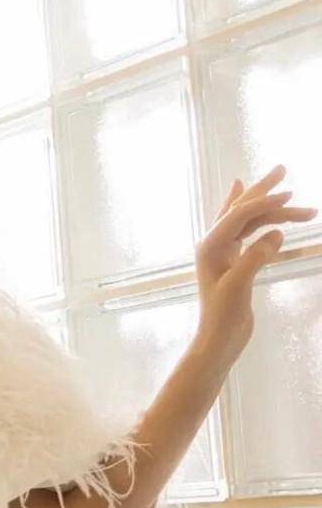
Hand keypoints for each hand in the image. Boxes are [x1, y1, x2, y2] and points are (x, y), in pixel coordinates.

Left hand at [194, 164, 317, 363]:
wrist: (218, 339)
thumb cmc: (223, 316)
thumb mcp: (239, 286)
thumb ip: (255, 257)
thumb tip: (277, 233)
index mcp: (210, 246)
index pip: (239, 216)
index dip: (264, 203)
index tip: (290, 195)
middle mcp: (214, 243)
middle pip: (241, 209)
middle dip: (263, 190)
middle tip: (282, 168)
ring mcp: (224, 251)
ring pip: (250, 221)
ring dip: (273, 210)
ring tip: (297, 197)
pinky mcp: (234, 260)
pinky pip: (248, 231)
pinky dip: (261, 218)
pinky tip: (266, 209)